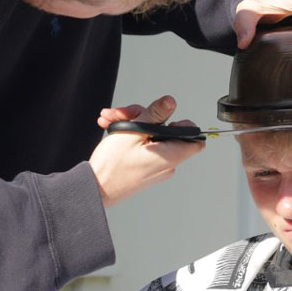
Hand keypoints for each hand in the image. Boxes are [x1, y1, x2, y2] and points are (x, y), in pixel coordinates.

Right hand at [89, 95, 203, 208]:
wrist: (96, 188)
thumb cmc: (112, 166)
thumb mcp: (134, 131)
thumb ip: (155, 114)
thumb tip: (171, 102)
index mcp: (170, 155)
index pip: (195, 139)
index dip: (183, 124)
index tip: (165, 118)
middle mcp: (167, 163)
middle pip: (166, 131)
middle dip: (144, 117)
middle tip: (124, 115)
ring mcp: (156, 166)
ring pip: (151, 136)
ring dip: (132, 124)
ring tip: (112, 121)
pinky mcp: (145, 168)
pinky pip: (144, 147)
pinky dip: (131, 136)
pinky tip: (114, 129)